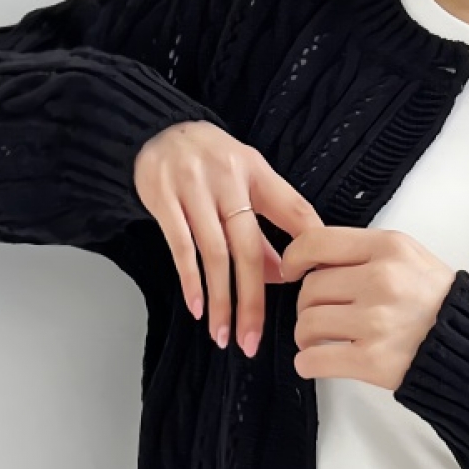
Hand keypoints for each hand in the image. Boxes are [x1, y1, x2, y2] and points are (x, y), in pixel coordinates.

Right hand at [133, 121, 322, 355]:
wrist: (155, 129)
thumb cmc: (211, 162)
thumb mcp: (247, 181)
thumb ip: (266, 226)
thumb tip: (282, 278)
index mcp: (258, 173)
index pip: (295, 211)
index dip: (308, 248)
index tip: (313, 288)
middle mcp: (229, 179)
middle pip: (249, 249)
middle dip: (253, 301)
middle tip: (254, 339)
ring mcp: (194, 188)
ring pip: (214, 255)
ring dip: (221, 301)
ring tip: (225, 335)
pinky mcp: (163, 198)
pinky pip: (181, 248)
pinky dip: (190, 282)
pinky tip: (198, 308)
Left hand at [279, 226, 455, 389]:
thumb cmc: (439, 304)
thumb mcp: (411, 257)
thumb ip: (366, 252)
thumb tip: (314, 261)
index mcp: (389, 248)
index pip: (317, 243)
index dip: (294, 259)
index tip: (292, 271)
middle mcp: (381, 281)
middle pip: (310, 288)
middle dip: (307, 305)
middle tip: (320, 316)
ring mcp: (376, 322)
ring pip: (307, 324)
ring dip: (305, 336)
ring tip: (320, 341)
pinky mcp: (372, 361)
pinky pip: (314, 360)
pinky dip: (307, 364)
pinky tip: (316, 362)